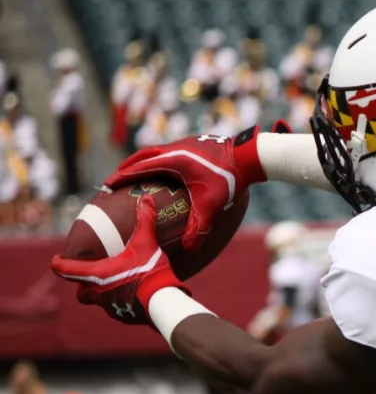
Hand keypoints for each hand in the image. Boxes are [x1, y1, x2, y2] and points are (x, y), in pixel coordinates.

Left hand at [51, 196, 183, 324]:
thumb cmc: (149, 272)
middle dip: (83, 285)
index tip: (55, 260)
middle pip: (81, 293)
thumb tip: (146, 198)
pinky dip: (122, 303)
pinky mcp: (125, 317)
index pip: (66, 270)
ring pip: (99, 302)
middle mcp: (99, 294)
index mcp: (97, 275)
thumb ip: (145, 221)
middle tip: (91, 277)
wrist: (163, 303)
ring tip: (117, 284)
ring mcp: (111, 308)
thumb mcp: (147, 243)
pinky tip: (135, 296)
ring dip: (103, 294)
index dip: (58, 264)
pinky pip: (118, 310)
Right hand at [103, 121, 290, 249]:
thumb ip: (199, 227)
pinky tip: (165, 170)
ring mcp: (186, 143)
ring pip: (157, 151)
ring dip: (144, 161)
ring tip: (136, 173)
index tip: (108, 184)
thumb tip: (189, 250)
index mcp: (174, 160)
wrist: (250, 156)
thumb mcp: (212, 204)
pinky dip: (160, 159)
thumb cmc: (230, 179)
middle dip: (128, 166)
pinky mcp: (195, 143)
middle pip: (144, 155)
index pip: (141, 167)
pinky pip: (171, 151)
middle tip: (114, 178)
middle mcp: (176, 148)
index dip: (123, 176)